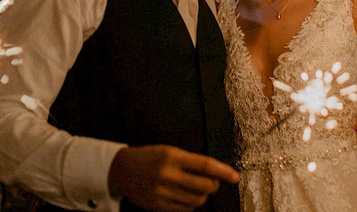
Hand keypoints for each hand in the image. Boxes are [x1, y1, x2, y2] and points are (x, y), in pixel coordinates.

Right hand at [108, 145, 238, 211]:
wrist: (122, 169)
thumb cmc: (149, 157)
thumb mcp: (169, 151)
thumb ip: (189, 161)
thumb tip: (213, 171)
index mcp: (173, 156)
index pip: (205, 165)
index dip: (223, 171)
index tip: (234, 176)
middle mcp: (168, 174)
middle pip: (204, 185)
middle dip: (215, 185)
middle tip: (215, 181)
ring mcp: (163, 192)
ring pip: (196, 200)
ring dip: (204, 196)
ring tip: (201, 189)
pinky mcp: (158, 206)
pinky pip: (184, 210)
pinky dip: (191, 205)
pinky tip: (188, 197)